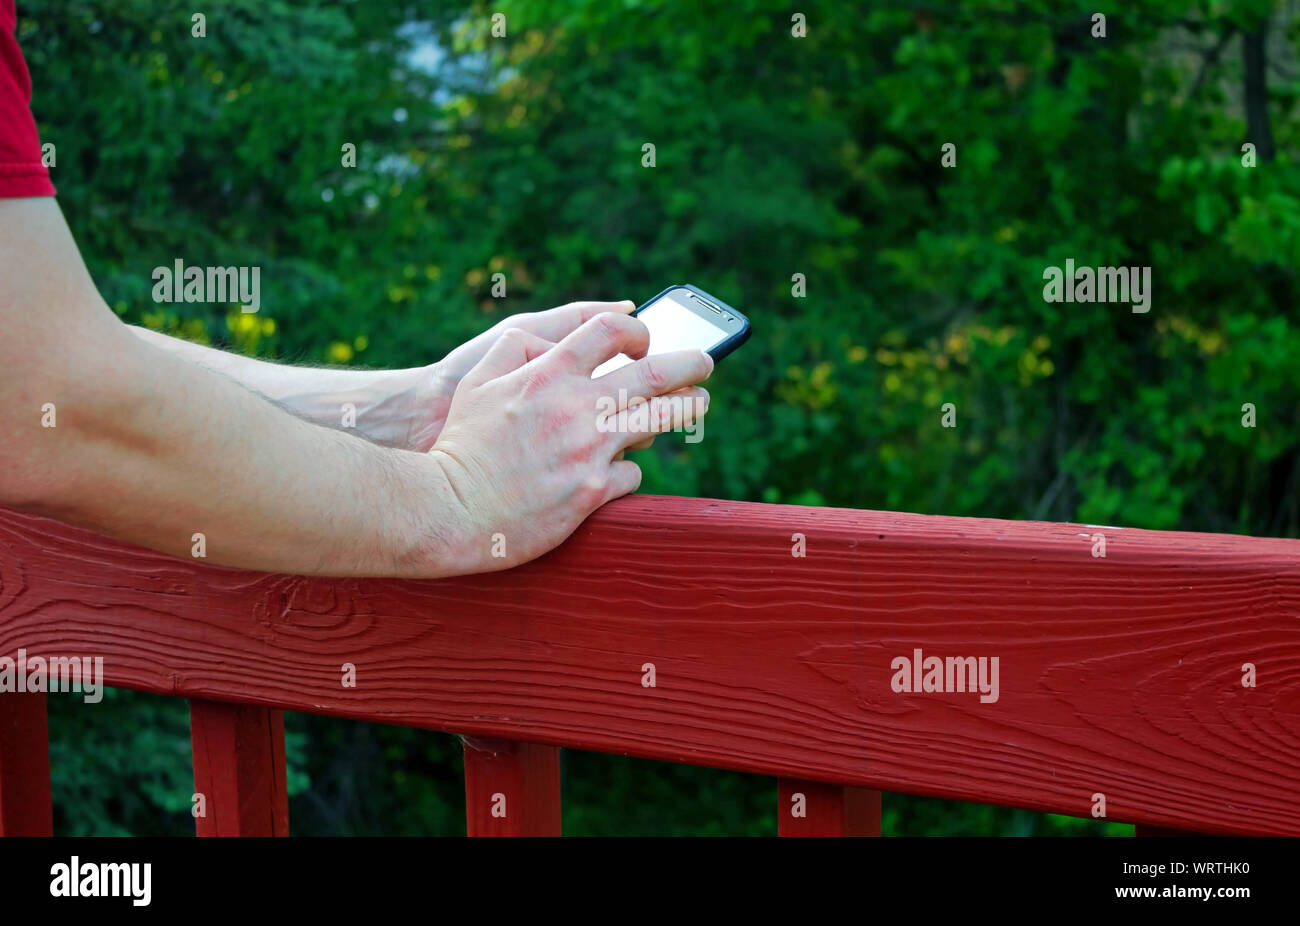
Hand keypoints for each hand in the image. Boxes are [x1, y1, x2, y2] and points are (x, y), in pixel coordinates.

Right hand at [428, 311, 711, 571]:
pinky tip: (618, 471)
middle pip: (657, 372)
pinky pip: (632, 474)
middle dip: (692, 362)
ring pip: (663, 419)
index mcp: (548, 373)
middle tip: (705, 362)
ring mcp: (588, 450)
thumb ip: (518, 350)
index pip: (609, 329)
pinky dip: (628, 470)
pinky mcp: (591, 492)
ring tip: (698, 405)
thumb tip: (557, 342)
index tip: (643, 341)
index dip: (636, 330)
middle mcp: (576, 407)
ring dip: (688, 408)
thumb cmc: (460, 445)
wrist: (447, 510)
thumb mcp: (478, 382)